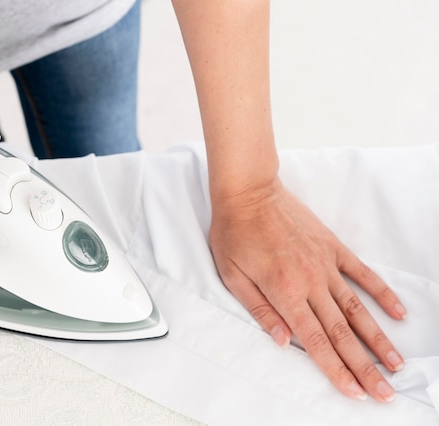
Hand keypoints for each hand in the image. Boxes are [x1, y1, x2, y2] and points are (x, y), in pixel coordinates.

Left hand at [209, 177, 406, 401]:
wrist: (249, 192)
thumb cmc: (234, 234)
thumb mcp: (233, 276)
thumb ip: (260, 311)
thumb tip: (283, 342)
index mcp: (284, 292)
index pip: (315, 340)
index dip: (336, 369)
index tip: (355, 391)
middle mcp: (310, 281)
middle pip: (342, 332)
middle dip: (365, 366)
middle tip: (386, 391)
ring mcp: (325, 263)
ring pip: (357, 308)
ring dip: (378, 338)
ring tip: (396, 363)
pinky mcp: (332, 247)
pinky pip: (362, 273)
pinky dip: (381, 293)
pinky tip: (397, 312)